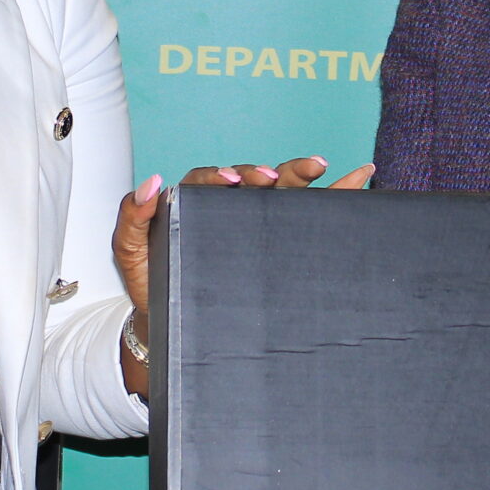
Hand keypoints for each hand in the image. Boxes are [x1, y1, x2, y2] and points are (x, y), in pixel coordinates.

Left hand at [112, 159, 376, 394]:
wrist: (171, 323)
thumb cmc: (152, 283)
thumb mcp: (130, 252)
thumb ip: (131, 218)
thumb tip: (151, 183)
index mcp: (195, 203)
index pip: (209, 180)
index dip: (222, 176)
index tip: (235, 180)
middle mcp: (229, 206)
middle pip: (254, 179)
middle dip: (270, 172)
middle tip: (277, 176)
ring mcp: (256, 222)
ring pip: (284, 191)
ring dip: (302, 175)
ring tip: (320, 166)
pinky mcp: (280, 240)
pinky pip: (310, 213)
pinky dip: (337, 193)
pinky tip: (360, 177)